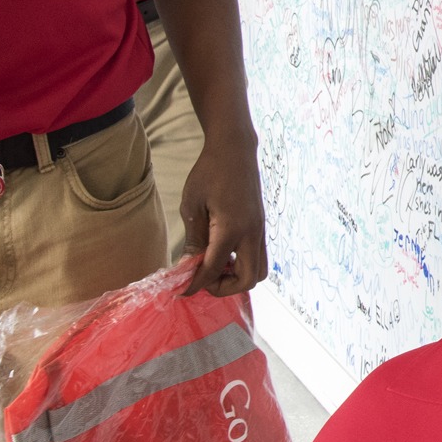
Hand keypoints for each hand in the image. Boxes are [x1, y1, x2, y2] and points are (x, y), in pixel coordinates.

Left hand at [179, 133, 267, 296]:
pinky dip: (242, 263)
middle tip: (203, 278)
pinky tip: (223, 252)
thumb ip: (194, 239)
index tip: (181, 291)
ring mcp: (260, 230)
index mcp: (232, 229)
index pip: (213, 269)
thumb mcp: (192, 206)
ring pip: (258, 271)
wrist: (235, 149)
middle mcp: (251, 233)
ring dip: (237, 276)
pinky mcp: (260, 225)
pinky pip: (258, 256)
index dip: (195, 284)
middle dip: (224, 287)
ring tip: (215, 266)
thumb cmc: (209, 172)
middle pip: (247, 279)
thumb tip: (189, 266)